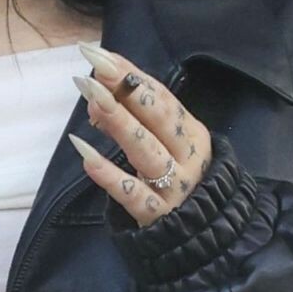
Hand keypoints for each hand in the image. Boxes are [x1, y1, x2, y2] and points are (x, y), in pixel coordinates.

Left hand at [66, 44, 212, 226]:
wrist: (206, 237)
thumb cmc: (177, 179)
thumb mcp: (167, 146)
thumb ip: (134, 120)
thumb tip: (97, 96)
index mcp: (192, 133)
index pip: (162, 98)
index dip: (131, 75)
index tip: (100, 54)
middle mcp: (188, 157)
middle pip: (159, 119)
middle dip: (127, 91)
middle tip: (95, 68)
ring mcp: (175, 187)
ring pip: (147, 152)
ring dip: (119, 124)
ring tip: (92, 100)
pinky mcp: (158, 216)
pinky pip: (133, 194)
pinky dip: (110, 176)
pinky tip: (86, 158)